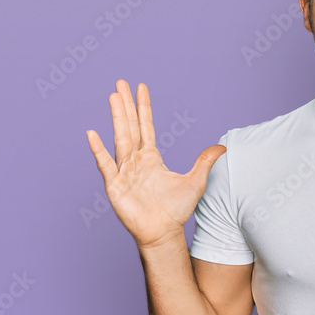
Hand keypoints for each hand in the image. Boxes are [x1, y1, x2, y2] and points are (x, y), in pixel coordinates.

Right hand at [86, 79, 225, 249]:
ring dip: (116, 118)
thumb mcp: (196, 181)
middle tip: (120, 83)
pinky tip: (92, 134)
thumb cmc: (176, 209)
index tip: (140, 87)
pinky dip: (99, 150)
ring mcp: (124, 171)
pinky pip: (106, 165)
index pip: (146, 126)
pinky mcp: (116, 185)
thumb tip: (222, 147)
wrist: (163, 232)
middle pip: (130, 126)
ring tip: (112, 97)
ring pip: (120, 138)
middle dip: (125, 105)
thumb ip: (205, 162)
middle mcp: (135, 160)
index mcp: (151, 157)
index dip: (143, 107)